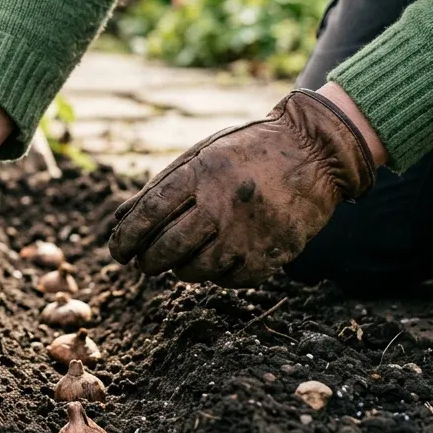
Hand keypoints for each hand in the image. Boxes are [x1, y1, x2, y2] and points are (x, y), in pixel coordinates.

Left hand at [108, 89, 376, 287]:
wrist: (316, 153)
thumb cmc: (247, 153)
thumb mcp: (202, 155)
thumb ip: (161, 187)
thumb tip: (119, 222)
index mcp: (202, 172)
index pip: (149, 213)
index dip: (126, 237)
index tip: (117, 251)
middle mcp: (224, 204)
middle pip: (167, 247)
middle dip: (147, 261)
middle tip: (142, 262)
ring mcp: (249, 232)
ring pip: (195, 270)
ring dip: (178, 270)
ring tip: (177, 260)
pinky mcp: (272, 254)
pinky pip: (228, 279)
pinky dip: (214, 275)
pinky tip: (214, 260)